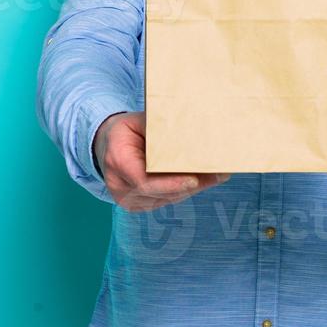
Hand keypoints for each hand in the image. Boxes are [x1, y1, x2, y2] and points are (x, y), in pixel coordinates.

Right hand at [94, 112, 230, 211]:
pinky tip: (201, 180)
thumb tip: (192, 130)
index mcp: (117, 161)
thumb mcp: (138, 121)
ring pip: (167, 198)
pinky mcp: (137, 205)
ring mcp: (127, 199)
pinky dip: (183, 190)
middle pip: (160, 192)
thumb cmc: (126, 131)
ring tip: (217, 175)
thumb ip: (160, 128)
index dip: (170, 183)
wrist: (107, 146)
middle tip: (219, 174)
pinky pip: (165, 200)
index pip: (144, 180)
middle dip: (191, 185)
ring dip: (192, 188)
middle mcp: (119, 185)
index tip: (194, 179)